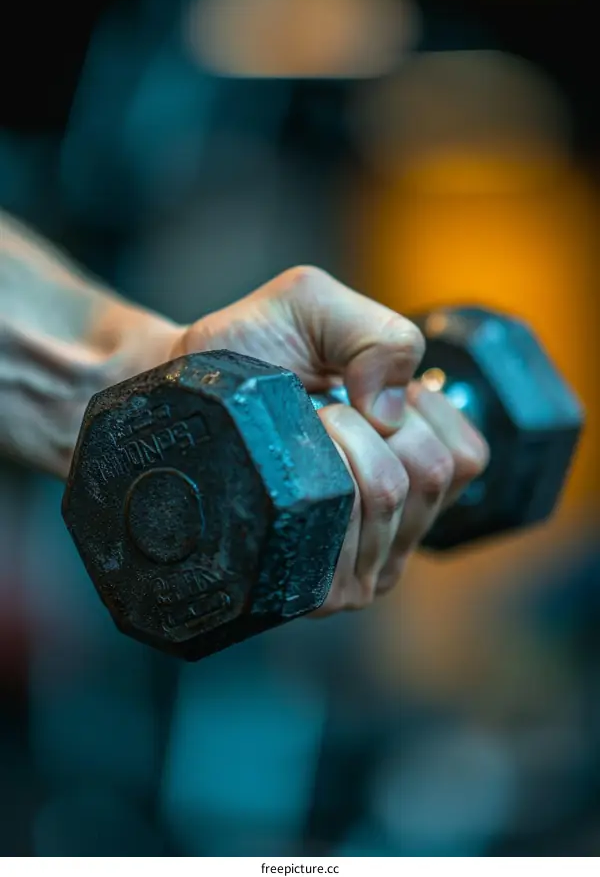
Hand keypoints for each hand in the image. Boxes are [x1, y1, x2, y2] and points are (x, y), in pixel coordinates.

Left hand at [171, 267, 488, 613]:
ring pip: (387, 505)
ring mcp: (364, 560)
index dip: (410, 412)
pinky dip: (313, 499)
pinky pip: (348, 551)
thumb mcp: (310, 307)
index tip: (352, 393)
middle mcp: (399, 515)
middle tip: (315, 417)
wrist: (176, 399)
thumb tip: (392, 411)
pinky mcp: (321, 590)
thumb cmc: (245, 354)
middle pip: (428, 477)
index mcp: (416, 454)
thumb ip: (377, 331)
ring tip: (295, 449)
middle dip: (362, 428)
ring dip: (332, 455)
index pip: (463, 456)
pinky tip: (285, 489)